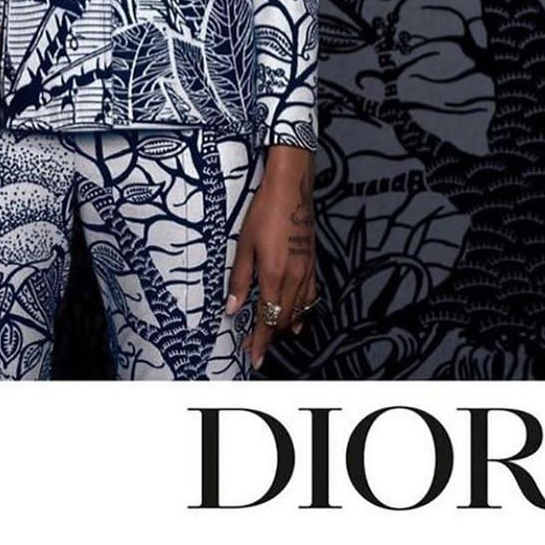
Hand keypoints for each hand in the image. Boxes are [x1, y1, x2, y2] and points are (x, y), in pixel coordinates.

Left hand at [226, 147, 315, 370]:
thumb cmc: (264, 212)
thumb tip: (231, 308)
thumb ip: (239, 279)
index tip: (253, 357)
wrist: (291, 187)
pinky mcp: (313, 262)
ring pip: (299, 311)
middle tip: (252, 344)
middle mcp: (294, 278)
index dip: (260, 341)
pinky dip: (303, 312)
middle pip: (283, 319)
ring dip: (285, 326)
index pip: (267, 319)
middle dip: (268, 336)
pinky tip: (298, 316)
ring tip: (271, 335)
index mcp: (274, 275)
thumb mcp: (244, 244)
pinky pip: (311, 297)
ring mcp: (307, 271)